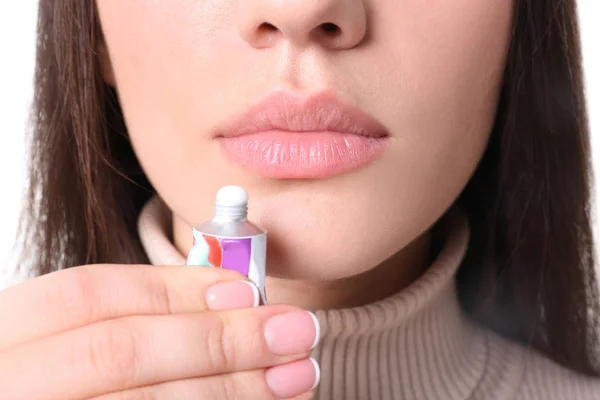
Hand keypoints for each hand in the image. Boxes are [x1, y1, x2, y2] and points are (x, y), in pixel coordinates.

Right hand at [0, 264, 319, 398]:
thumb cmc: (50, 382)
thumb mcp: (58, 345)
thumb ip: (123, 325)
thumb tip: (230, 301)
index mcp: (5, 338)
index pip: (91, 296)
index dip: (176, 290)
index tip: (248, 289)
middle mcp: (11, 384)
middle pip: (121, 353)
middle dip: (218, 341)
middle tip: (295, 332)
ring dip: (231, 390)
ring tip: (295, 378)